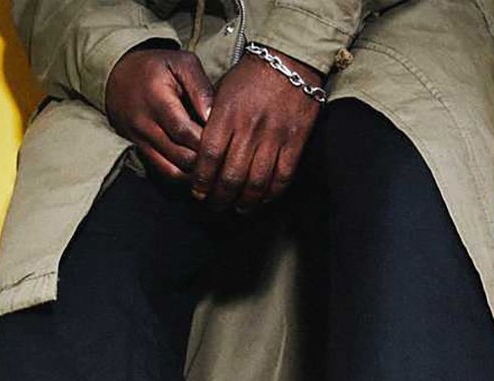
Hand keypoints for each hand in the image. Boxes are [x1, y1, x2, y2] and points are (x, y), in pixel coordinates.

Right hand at [106, 48, 214, 182]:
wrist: (119, 76)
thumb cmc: (156, 67)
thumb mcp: (181, 63)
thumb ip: (200, 88)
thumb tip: (215, 116)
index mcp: (157, 99)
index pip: (184, 131)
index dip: (206, 140)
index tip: (224, 139)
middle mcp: (145, 125)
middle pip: (180, 155)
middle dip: (204, 159)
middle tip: (223, 155)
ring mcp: (141, 141)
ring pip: (172, 170)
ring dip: (195, 172)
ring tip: (213, 165)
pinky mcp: (141, 151)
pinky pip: (164, 172)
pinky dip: (183, 175)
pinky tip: (197, 169)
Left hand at [192, 50, 323, 210]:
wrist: (290, 59)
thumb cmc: (250, 76)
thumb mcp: (223, 92)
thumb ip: (212, 123)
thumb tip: (202, 156)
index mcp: (227, 116)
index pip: (209, 158)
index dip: (202, 181)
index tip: (198, 192)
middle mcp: (249, 129)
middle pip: (231, 177)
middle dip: (220, 198)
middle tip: (215, 206)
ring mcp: (274, 137)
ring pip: (256, 183)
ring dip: (245, 203)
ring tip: (238, 208)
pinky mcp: (295, 142)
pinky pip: (282, 178)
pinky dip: (270, 194)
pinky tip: (262, 200)